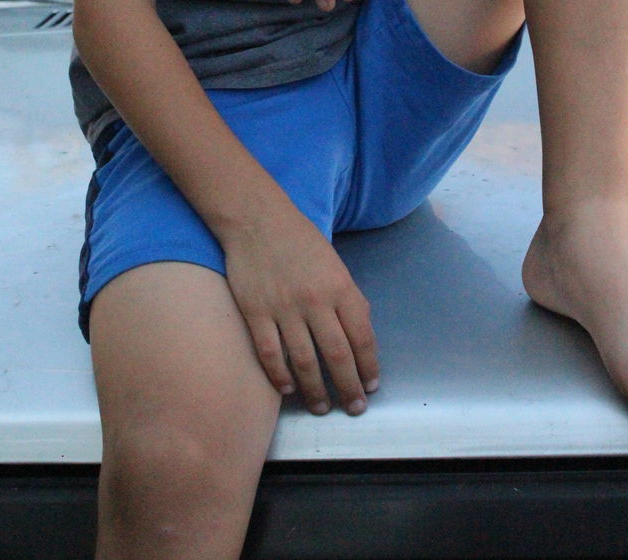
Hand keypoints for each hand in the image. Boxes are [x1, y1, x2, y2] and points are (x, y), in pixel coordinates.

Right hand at [223, 196, 379, 415]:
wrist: (258, 219)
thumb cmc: (300, 241)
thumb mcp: (335, 265)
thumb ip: (347, 300)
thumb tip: (358, 337)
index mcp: (341, 287)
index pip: (362, 337)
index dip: (369, 367)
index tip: (371, 386)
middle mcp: (316, 301)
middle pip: (338, 356)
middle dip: (349, 388)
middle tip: (353, 407)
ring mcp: (284, 308)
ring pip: (304, 361)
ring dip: (315, 390)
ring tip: (321, 407)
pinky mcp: (256, 312)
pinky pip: (271, 353)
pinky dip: (280, 376)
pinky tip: (287, 389)